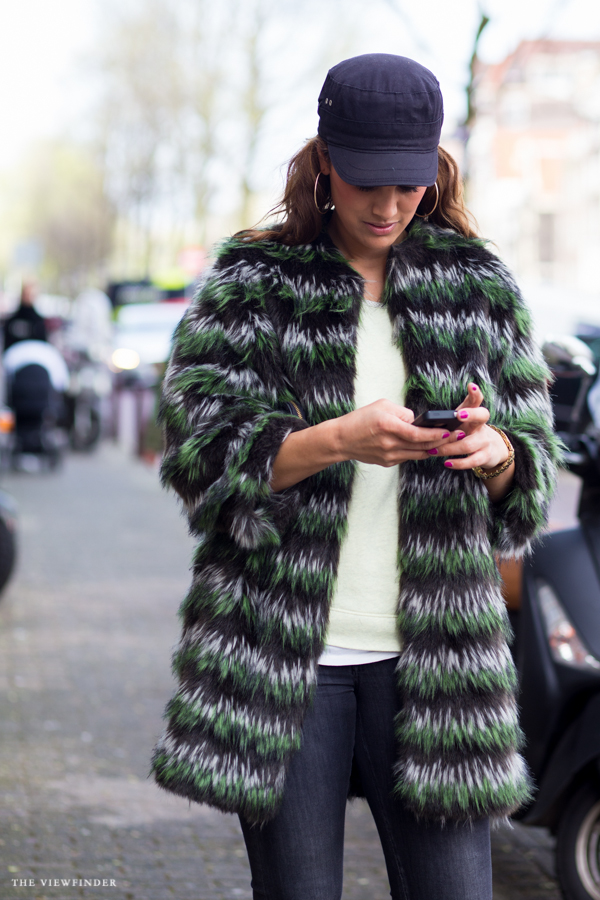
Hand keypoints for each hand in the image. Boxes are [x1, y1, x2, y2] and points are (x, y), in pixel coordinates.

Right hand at [336, 399, 455, 466]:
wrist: (341, 439)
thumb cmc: (361, 419)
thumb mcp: (382, 406)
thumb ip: (403, 412)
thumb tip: (418, 420)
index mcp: (388, 425)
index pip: (418, 433)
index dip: (436, 434)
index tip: (449, 431)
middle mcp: (389, 443)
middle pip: (421, 445)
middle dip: (441, 441)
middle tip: (456, 436)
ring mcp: (388, 456)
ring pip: (417, 454)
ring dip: (432, 448)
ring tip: (446, 442)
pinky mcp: (387, 462)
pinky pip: (408, 457)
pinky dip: (418, 452)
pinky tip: (427, 447)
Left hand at [429, 384, 509, 471]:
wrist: (491, 450)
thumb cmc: (468, 432)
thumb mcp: (462, 421)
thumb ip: (448, 418)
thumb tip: (424, 420)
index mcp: (474, 414)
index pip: (477, 400)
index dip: (475, 393)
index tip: (470, 386)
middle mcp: (481, 425)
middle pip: (482, 416)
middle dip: (471, 414)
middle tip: (459, 414)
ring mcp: (484, 441)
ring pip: (468, 444)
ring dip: (449, 447)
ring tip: (433, 449)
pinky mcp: (485, 456)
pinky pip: (472, 461)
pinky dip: (459, 463)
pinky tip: (447, 463)